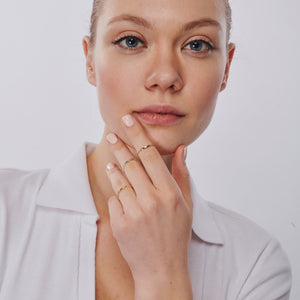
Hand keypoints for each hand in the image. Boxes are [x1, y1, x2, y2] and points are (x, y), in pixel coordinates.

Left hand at [105, 114, 192, 290]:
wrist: (162, 269)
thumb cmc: (176, 234)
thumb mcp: (187, 204)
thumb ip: (182, 174)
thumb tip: (181, 149)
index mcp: (170, 193)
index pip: (151, 155)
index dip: (138, 134)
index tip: (129, 120)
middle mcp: (152, 200)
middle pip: (131, 163)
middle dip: (120, 146)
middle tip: (112, 134)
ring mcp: (135, 212)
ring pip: (119, 180)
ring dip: (115, 168)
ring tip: (112, 161)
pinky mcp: (120, 223)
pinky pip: (115, 199)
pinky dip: (118, 196)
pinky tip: (123, 198)